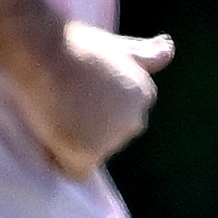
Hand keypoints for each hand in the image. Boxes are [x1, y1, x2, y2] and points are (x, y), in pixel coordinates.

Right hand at [17, 20, 171, 176]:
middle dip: (89, 129)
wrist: (47, 54)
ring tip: (53, 116)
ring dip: (74, 143)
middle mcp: (135, 120)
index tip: (75, 95)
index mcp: (143, 95)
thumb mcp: (115, 46)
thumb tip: (169, 49)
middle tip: (62, 105)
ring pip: (93, 154)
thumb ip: (143, 55)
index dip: (95, 110)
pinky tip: (48, 140)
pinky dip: (61, 161)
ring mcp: (112, 139)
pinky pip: (75, 171)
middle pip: (110, 138)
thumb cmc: (75, 46)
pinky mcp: (87, 153)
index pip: (122, 118)